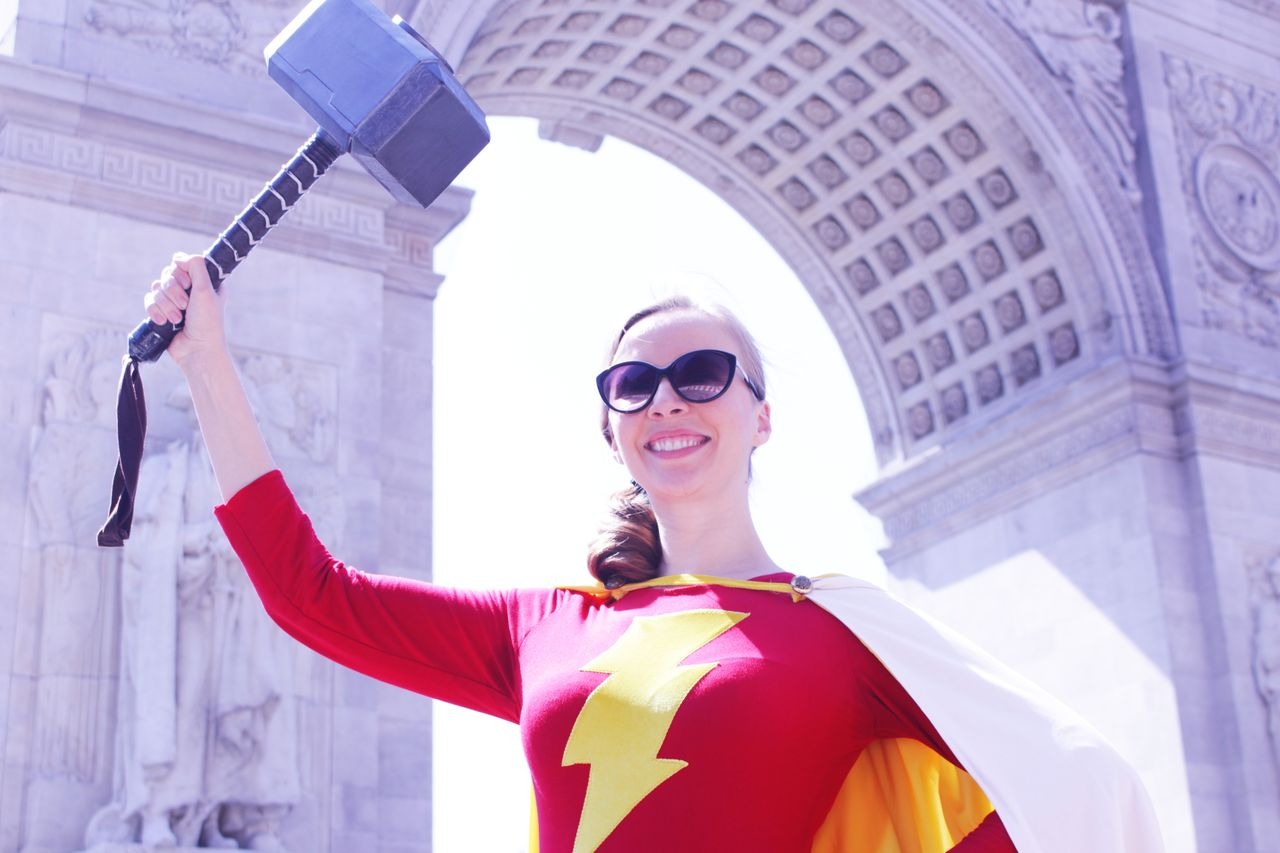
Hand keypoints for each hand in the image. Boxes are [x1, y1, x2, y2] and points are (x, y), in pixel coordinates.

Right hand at [144, 253, 226, 369]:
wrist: (196, 350)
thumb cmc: (207, 322)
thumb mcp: (206, 290)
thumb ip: (196, 267)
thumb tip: (178, 257)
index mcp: (203, 282)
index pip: (181, 263)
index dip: (180, 272)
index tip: (188, 284)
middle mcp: (188, 289)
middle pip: (167, 274)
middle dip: (173, 291)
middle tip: (185, 305)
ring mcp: (174, 301)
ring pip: (156, 288)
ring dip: (166, 304)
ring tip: (177, 319)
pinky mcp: (162, 312)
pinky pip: (149, 301)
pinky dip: (155, 311)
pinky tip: (164, 322)